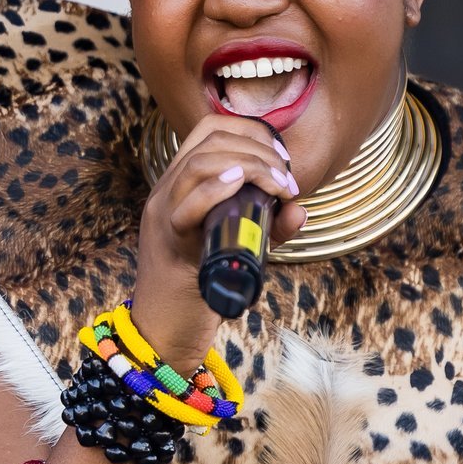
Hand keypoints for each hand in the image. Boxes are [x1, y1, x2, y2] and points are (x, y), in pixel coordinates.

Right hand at [132, 114, 303, 372]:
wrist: (165, 332)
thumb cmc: (199, 289)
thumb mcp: (240, 248)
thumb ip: (268, 228)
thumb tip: (299, 208)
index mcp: (178, 185)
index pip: (209, 131)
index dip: (250, 131)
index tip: (281, 158)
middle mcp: (165, 192)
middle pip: (208, 141)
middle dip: (258, 150)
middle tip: (286, 180)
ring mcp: (162, 215)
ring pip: (200, 164)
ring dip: (250, 166)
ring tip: (278, 187)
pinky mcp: (169, 243)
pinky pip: (186, 203)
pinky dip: (216, 188)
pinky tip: (241, 184)